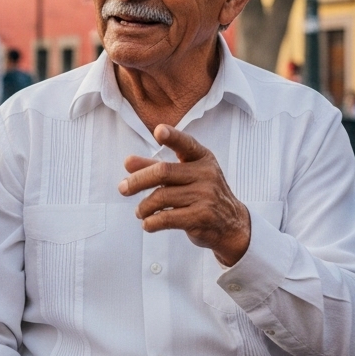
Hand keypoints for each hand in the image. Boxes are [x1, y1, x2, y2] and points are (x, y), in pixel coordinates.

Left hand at [119, 124, 251, 265]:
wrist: (232, 225)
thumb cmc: (203, 195)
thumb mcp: (186, 176)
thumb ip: (156, 167)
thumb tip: (127, 162)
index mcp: (202, 158)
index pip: (186, 144)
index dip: (172, 136)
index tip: (158, 131)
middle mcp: (206, 174)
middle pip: (163, 172)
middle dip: (137, 181)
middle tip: (122, 188)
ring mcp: (205, 196)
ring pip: (161, 197)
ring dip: (144, 206)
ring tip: (140, 211)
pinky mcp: (201, 217)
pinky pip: (167, 218)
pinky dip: (151, 222)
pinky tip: (148, 223)